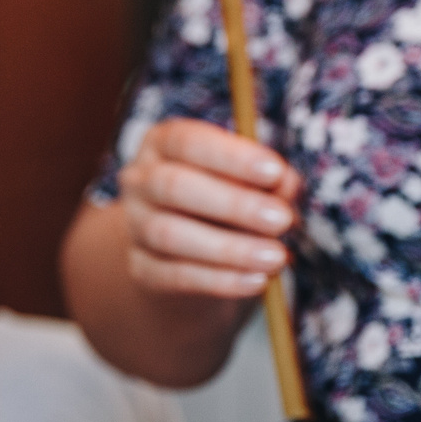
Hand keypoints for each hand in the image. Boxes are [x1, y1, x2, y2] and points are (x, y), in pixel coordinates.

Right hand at [115, 117, 301, 298]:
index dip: (231, 156)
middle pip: (173, 185)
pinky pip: (174, 276)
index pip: (187, 141)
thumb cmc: (226, 204)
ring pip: (169, 234)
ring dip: (229, 248)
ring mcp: (135, 226)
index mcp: (163, 144)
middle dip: (233, 203)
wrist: (190, 257)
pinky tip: (256, 280)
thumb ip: (269, 180)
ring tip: (275, 256)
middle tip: (282, 219)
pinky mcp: (141, 268)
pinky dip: (219, 280)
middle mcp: (140, 180)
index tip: (275, 171)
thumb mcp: (249, 183)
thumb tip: (285, 183)